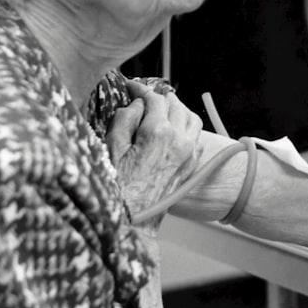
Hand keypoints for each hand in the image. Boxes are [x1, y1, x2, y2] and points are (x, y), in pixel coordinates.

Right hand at [107, 80, 202, 227]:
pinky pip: (196, 135)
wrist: (133, 221)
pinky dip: (187, 125)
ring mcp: (189, 152)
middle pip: (175, 103)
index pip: (154, 98)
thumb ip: (125, 119)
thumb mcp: (111, 148)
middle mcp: (179, 139)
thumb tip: (136, 104)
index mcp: (158, 133)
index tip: (130, 86)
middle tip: (143, 98)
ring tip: (160, 109)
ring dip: (176, 109)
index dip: (140, 89)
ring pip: (190, 117)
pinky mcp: (192, 164)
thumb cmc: (117, 188)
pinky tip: (173, 128)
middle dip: (158, 97)